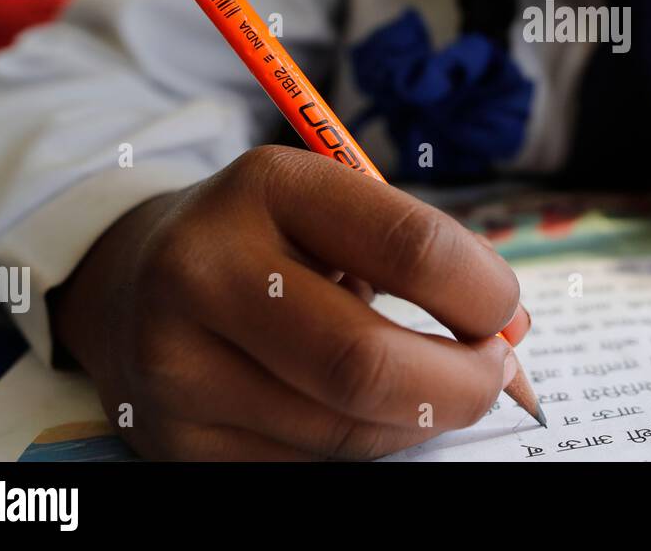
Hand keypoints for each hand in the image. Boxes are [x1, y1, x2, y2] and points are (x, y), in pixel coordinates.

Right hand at [50, 145, 529, 459]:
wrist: (136, 277)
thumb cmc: (275, 237)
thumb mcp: (340, 208)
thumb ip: (430, 256)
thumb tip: (514, 333)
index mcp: (267, 186)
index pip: (410, 248)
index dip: (484, 293)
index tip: (506, 312)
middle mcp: (205, 271)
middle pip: (368, 363)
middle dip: (464, 383)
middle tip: (496, 374)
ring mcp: (179, 364)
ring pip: (345, 430)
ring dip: (419, 419)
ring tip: (435, 386)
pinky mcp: (177, 439)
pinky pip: (308, 464)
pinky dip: (365, 443)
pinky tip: (367, 409)